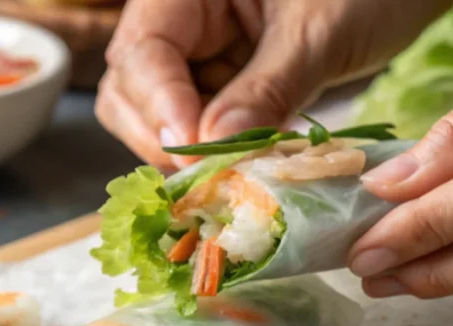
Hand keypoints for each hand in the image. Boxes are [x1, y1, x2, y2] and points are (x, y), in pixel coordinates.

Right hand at [95, 0, 450, 169]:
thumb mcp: (319, 33)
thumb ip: (267, 88)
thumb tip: (214, 147)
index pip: (143, 50)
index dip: (160, 105)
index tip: (195, 153)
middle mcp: (182, 18)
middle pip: (133, 87)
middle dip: (162, 137)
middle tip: (209, 179)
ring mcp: (203, 53)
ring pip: (162, 114)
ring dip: (189, 153)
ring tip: (231, 182)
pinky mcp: (228, 82)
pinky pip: (204, 124)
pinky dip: (219, 153)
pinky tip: (246, 173)